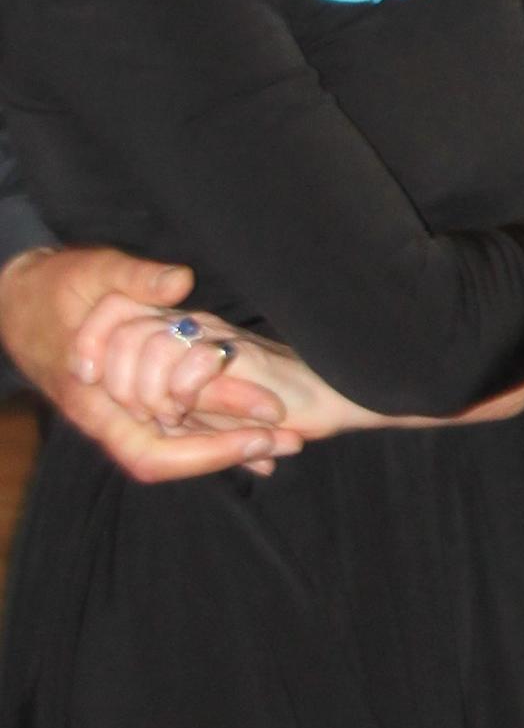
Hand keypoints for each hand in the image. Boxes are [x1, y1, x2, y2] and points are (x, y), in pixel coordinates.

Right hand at [0, 246, 304, 477]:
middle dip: (231, 452)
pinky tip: (256, 435)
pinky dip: (213, 432)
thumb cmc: (52, 286)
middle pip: (174, 457)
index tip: (260, 432)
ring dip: (229, 446)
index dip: (207, 452)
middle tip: (291, 439)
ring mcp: (120, 412)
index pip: (153, 451)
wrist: (18, 298)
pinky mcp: (132, 401)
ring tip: (289, 440)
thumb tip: (180, 282)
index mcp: (93, 399)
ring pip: (178, 447)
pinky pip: (176, 427)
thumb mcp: (91, 271)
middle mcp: (109, 417)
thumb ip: (133, 278)